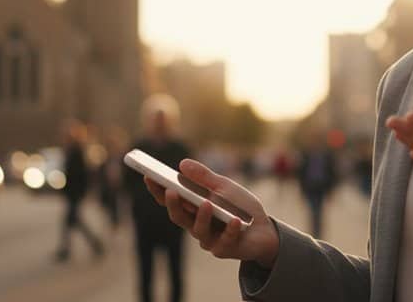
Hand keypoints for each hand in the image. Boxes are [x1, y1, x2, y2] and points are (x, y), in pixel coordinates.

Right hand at [144, 159, 279, 267]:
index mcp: (193, 208)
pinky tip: (235, 220)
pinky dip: (230, 229)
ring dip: (202, 217)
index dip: (158, 190)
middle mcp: (196, 225)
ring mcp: (209, 239)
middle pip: (178, 216)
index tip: (148, 176)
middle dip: (173, 204)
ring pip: (199, 230)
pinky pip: (225, 240)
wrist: (264, 229)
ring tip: (207, 203)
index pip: (171, 200)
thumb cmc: (240, 206)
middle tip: (171, 191)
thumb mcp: (224, 186)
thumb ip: (204, 177)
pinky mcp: (225, 249)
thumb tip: (182, 164)